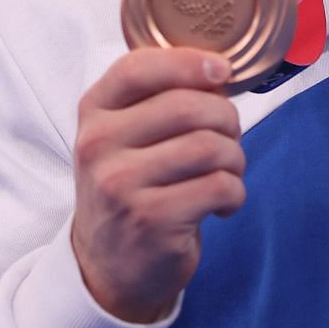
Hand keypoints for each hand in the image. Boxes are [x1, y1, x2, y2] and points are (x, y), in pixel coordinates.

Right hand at [71, 47, 247, 323]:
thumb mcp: (123, 137)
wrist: (109, 266)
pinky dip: (235, 193)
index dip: (189, 61)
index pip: (138, 68)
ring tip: (229, 172)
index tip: (221, 70)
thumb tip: (217, 71)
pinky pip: (219, 186)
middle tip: (230, 138)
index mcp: (93, 113)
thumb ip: (157, 99)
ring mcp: (121, 184)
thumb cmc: (131, 188)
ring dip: (235, 158)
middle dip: (227, 119)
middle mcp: (99, 145)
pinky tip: (223, 203)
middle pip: (187, 107)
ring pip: (209, 146)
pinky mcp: (151, 219)